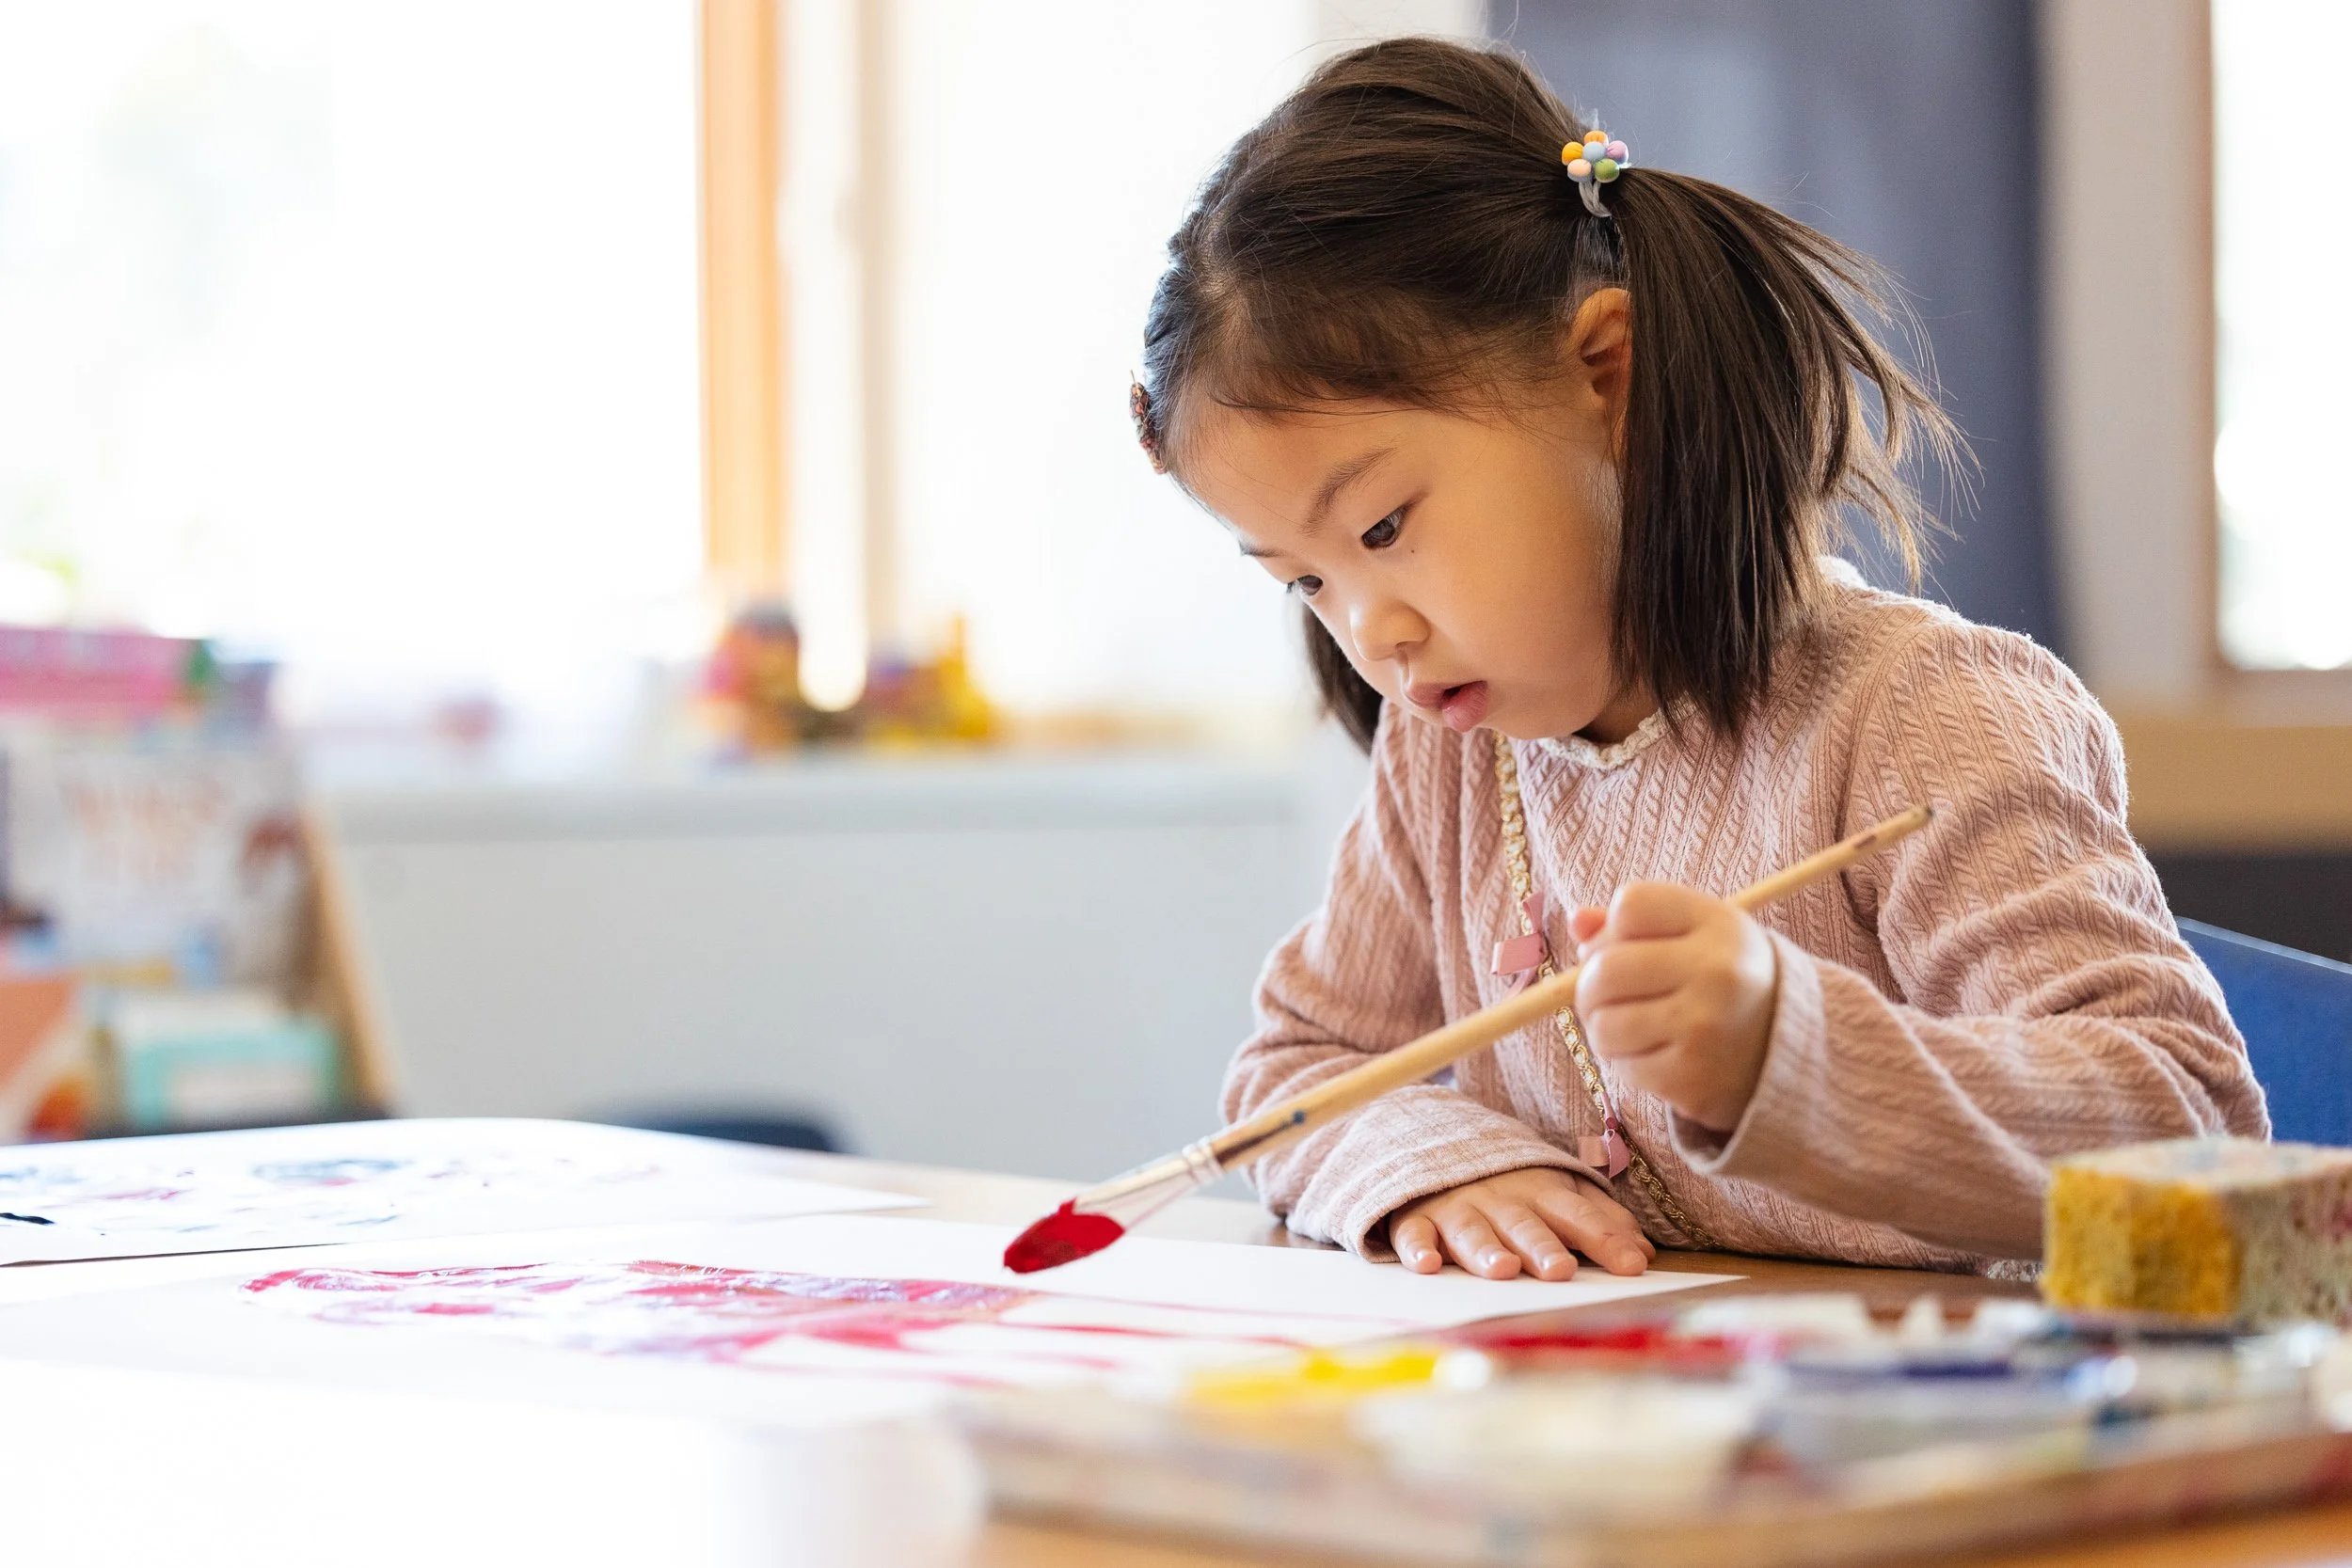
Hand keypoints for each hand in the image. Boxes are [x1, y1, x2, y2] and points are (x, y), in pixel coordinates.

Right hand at [1387, 1166, 1653, 1279]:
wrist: (1436, 1144)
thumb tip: (1645, 1253)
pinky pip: (1413, 1232)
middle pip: (1524, 1224)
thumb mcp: (1558, 1192)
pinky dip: (1417, 1247)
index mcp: (1541, 1193)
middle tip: (1560, 1270)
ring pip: (1472, 1231)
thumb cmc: (1510, 1185)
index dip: (1605, 1238)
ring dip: (1485, 1249)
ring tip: (1502, 1269)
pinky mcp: (1417, 1218)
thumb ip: (1600, 1220)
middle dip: (1542, 1246)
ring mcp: (1456, 1208)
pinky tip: (1426, 1264)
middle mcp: (1500, 1201)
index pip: (1579, 1215)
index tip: (1633, 1266)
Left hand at [1570, 882, 1778, 1134]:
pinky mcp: (1691, 1078)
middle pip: (1604, 967)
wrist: (1789, 1053)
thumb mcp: (1698, 935)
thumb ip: (1638, 921)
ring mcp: (1704, 1028)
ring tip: (1633, 1027)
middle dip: (1591, 984)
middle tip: (1608, 995)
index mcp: (1721, 924)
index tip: (1627, 945)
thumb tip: (1577, 922)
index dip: (1615, 927)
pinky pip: (1622, 1067)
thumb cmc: (1726, 982)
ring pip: (1602, 1023)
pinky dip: (1627, 1063)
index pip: (1631, 905)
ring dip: (1604, 1028)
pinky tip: (1656, 1055)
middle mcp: (1717, 972)